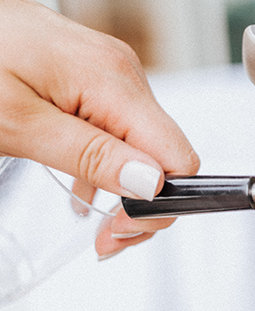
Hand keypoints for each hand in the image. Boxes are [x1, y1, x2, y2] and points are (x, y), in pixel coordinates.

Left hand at [0, 0, 198, 257]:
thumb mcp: (21, 122)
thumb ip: (90, 154)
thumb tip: (150, 182)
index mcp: (113, 82)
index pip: (178, 159)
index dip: (157, 205)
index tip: (117, 228)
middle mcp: (122, 73)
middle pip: (166, 158)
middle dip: (142, 206)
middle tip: (104, 237)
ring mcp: (110, 73)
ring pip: (145, 148)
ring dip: (126, 189)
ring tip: (94, 220)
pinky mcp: (94, 76)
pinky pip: (120, 130)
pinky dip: (109, 164)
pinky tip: (82, 185)